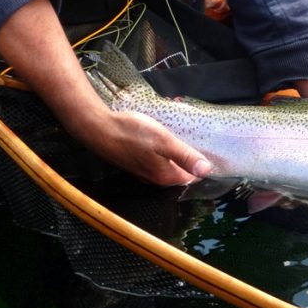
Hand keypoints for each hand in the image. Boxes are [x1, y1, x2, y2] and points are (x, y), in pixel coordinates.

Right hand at [81, 110, 211, 185]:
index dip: (202, 162)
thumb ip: (185, 156)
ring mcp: (145, 172)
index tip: (209, 146)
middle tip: (194, 133)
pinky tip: (163, 135)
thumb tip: (206, 170)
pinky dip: (164, 149)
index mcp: (166, 176)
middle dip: (190, 154)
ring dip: (177, 149)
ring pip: (170, 163)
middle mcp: (156, 179)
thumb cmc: (132, 133)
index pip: (193, 176)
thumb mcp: (164, 141)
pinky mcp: (136, 163)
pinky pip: (158, 159)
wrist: (98, 129)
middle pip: (182, 170)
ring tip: (180, 131)